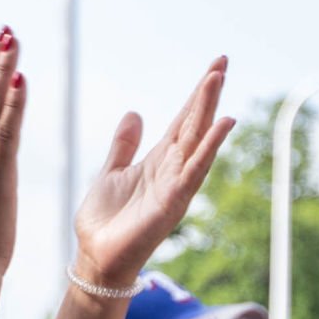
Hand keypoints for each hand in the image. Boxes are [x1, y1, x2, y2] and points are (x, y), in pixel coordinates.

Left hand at [71, 57, 234, 286]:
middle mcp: (172, 169)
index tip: (215, 67)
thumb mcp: (111, 172)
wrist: (95, 258)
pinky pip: (194, 171)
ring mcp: (175, 185)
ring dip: (209, 111)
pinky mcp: (172, 203)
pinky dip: (209, 148)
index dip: (197, 94)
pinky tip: (221, 124)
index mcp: (158, 160)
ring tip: (217, 79)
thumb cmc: (105, 222)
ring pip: (197, 141)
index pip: (184, 120)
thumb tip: (135, 113)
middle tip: (222, 61)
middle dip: (208, 93)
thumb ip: (124, 145)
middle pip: (195, 124)